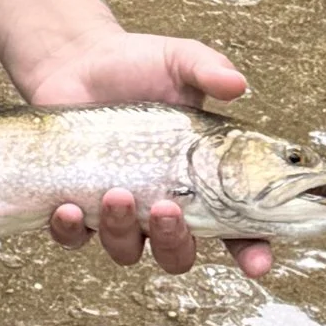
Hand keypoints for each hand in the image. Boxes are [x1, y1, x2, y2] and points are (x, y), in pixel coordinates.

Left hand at [25, 27, 272, 280]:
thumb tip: (237, 83)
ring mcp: (118, 211)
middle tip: (166, 208)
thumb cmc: (138, 65)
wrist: (77, 61)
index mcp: (200, 180)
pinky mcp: (75, 206)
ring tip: (115, 194)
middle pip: (178, 253)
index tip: (258, 264)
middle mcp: (162, 204)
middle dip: (174, 241)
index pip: (236, 228)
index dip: (251, 251)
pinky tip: (67, 207)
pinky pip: (74, 238)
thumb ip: (208, 70)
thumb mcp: (179, 61)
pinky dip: (70, 230)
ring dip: (121, 232)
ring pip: (126, 250)